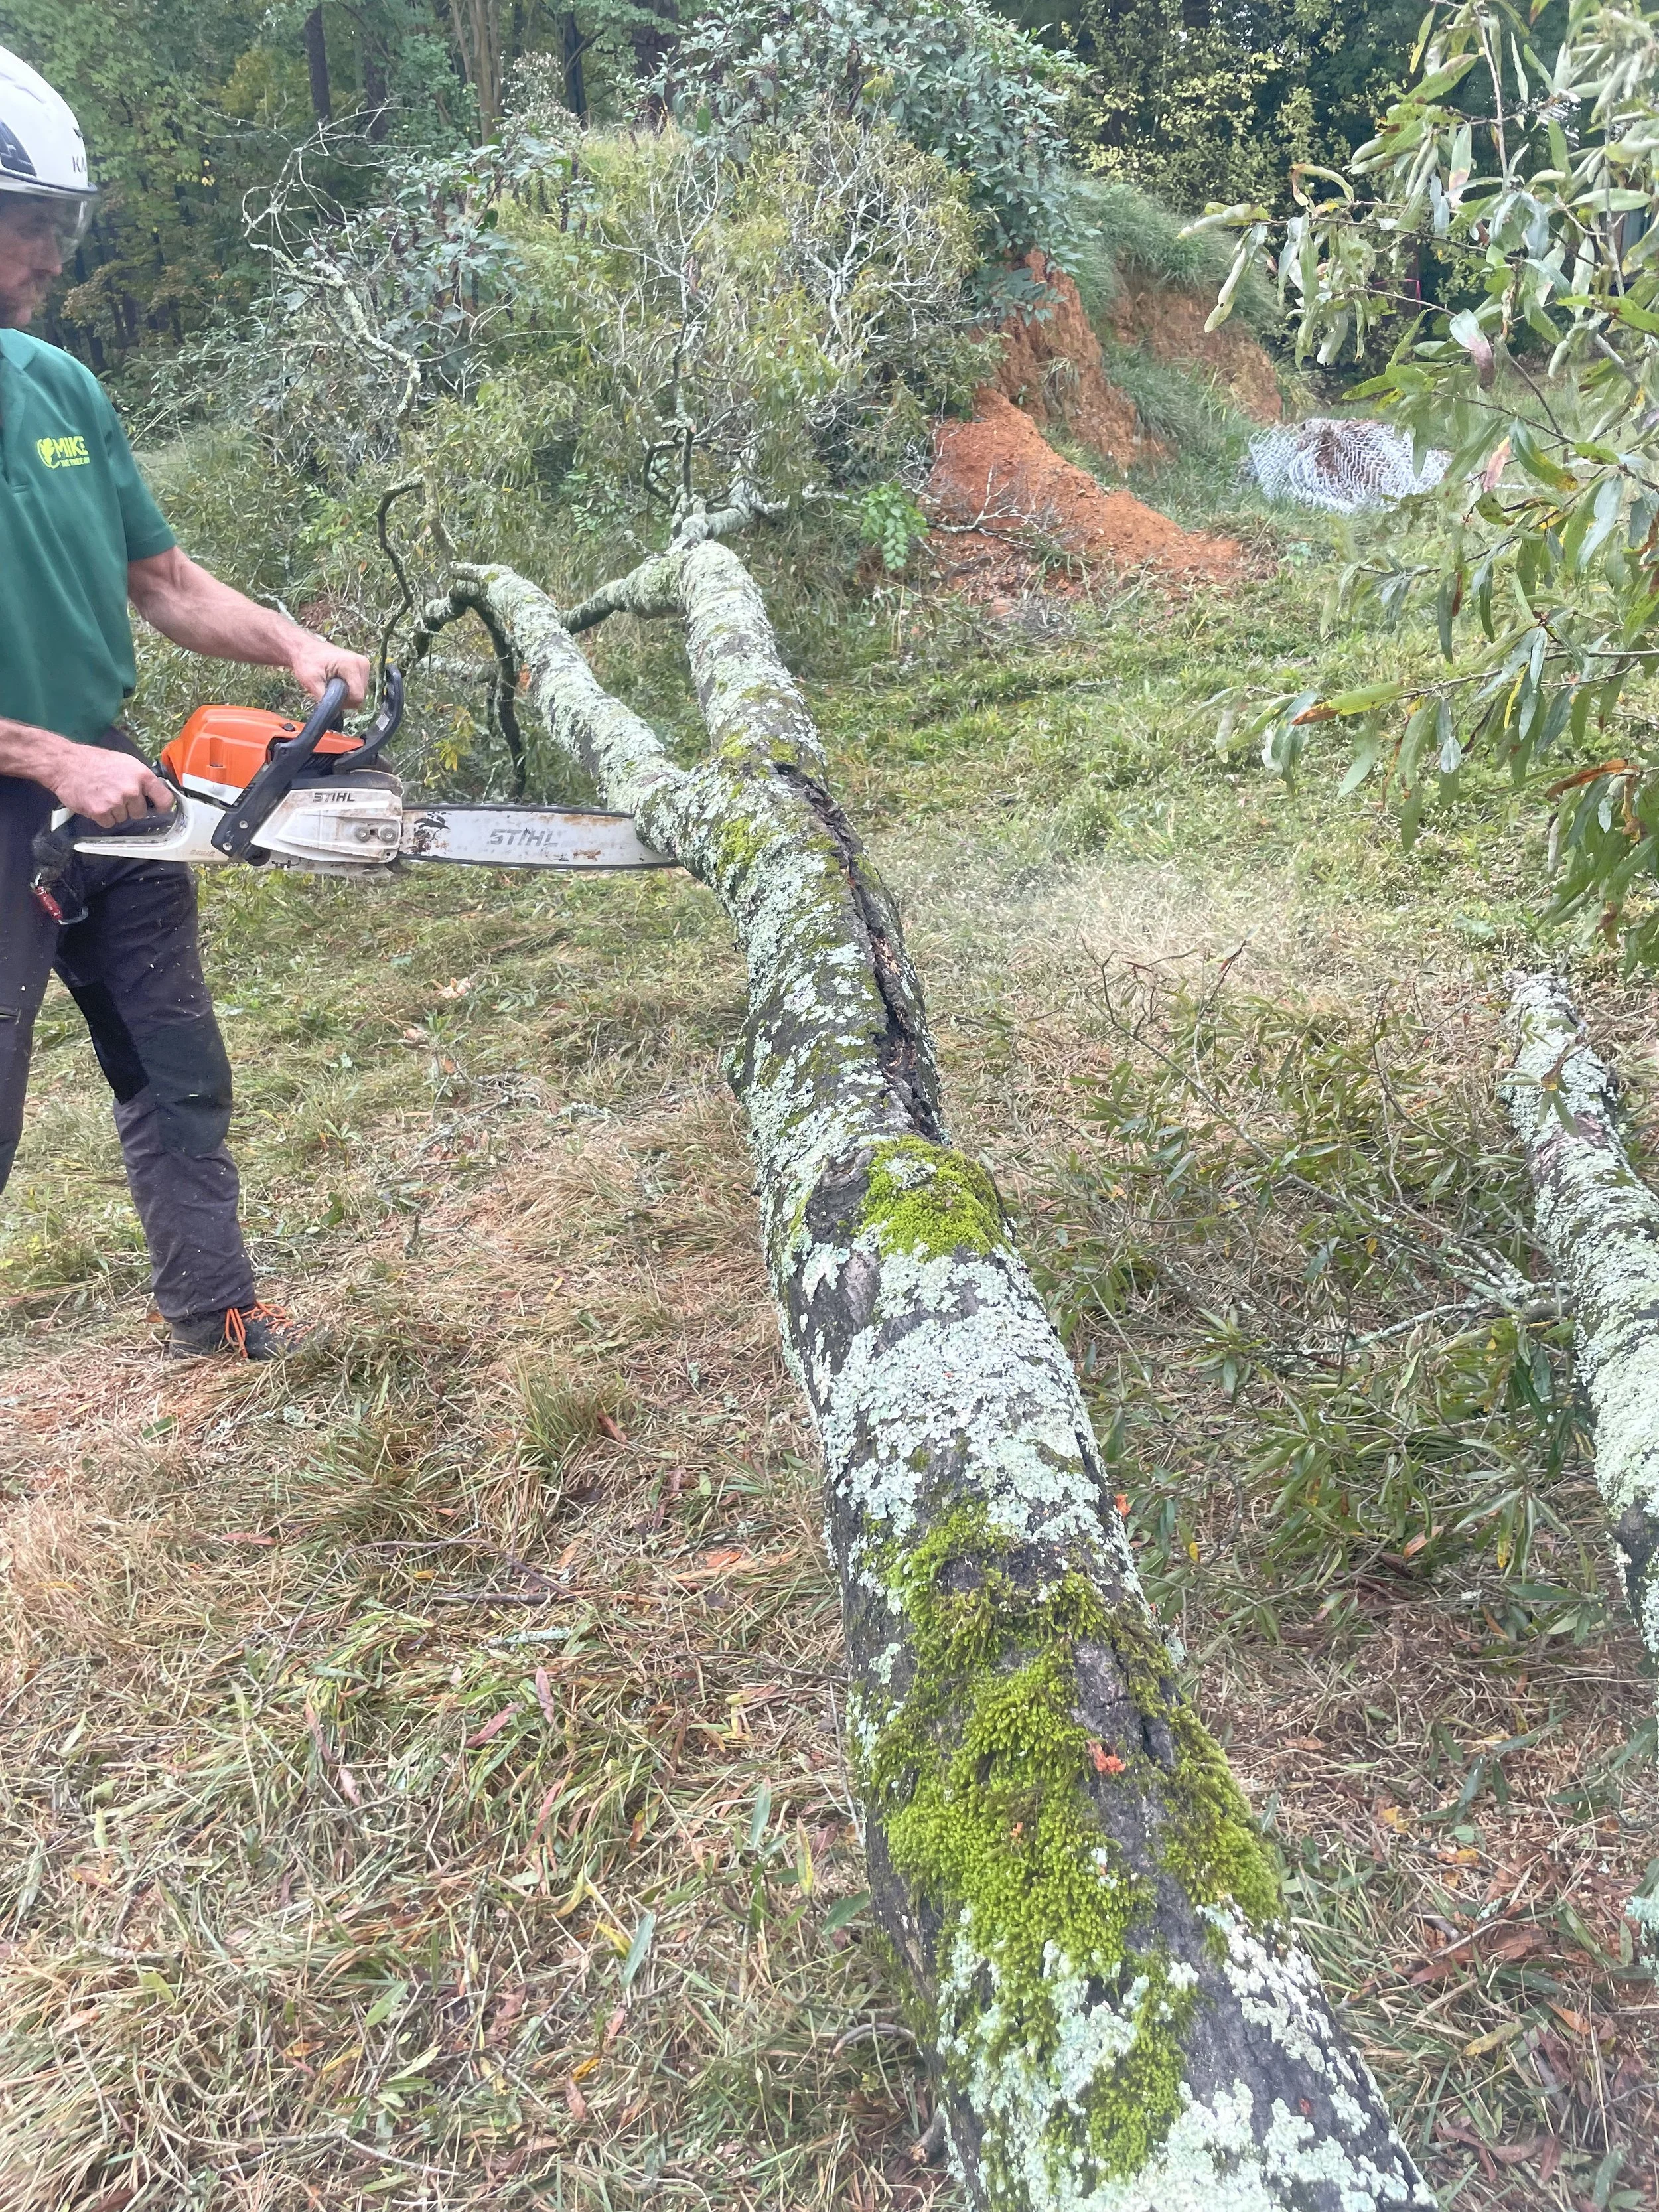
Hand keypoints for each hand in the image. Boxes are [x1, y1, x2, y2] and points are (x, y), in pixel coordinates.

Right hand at [50, 743, 174, 827]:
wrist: (65, 764)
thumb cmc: (94, 761)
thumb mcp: (124, 762)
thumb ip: (140, 779)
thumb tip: (153, 793)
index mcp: (141, 775)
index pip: (165, 799)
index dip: (161, 806)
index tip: (158, 808)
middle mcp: (131, 789)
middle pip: (140, 812)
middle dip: (130, 807)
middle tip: (115, 794)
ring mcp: (116, 802)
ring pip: (123, 818)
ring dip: (114, 811)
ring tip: (102, 795)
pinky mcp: (101, 812)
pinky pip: (109, 823)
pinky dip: (102, 816)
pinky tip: (95, 802)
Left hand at [288, 636, 373, 709]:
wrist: (306, 649)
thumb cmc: (306, 661)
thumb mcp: (311, 681)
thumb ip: (324, 699)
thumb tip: (333, 713)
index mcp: (352, 665)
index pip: (357, 696)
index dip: (343, 702)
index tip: (330, 694)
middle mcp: (362, 664)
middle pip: (360, 696)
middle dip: (344, 698)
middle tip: (329, 688)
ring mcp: (363, 666)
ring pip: (360, 693)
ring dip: (346, 694)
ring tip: (332, 683)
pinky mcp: (362, 668)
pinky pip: (358, 688)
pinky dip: (348, 689)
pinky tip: (337, 682)